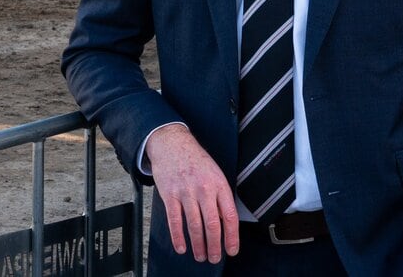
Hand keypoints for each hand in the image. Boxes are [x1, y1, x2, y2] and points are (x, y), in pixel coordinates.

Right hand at [143, 123, 239, 261]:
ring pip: (194, 225)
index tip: (232, 250)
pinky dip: (178, 237)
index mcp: (219, 185)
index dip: (232, 237)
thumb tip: (226, 223)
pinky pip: (174, 221)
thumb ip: (221, 196)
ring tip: (200, 256)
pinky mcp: (170, 194)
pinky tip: (181, 247)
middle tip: (215, 258)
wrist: (172, 143)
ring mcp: (186, 192)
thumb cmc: (196, 160)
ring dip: (198, 245)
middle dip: (215, 246)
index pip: (229, 216)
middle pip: (212, 224)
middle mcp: (204, 189)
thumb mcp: (215, 174)